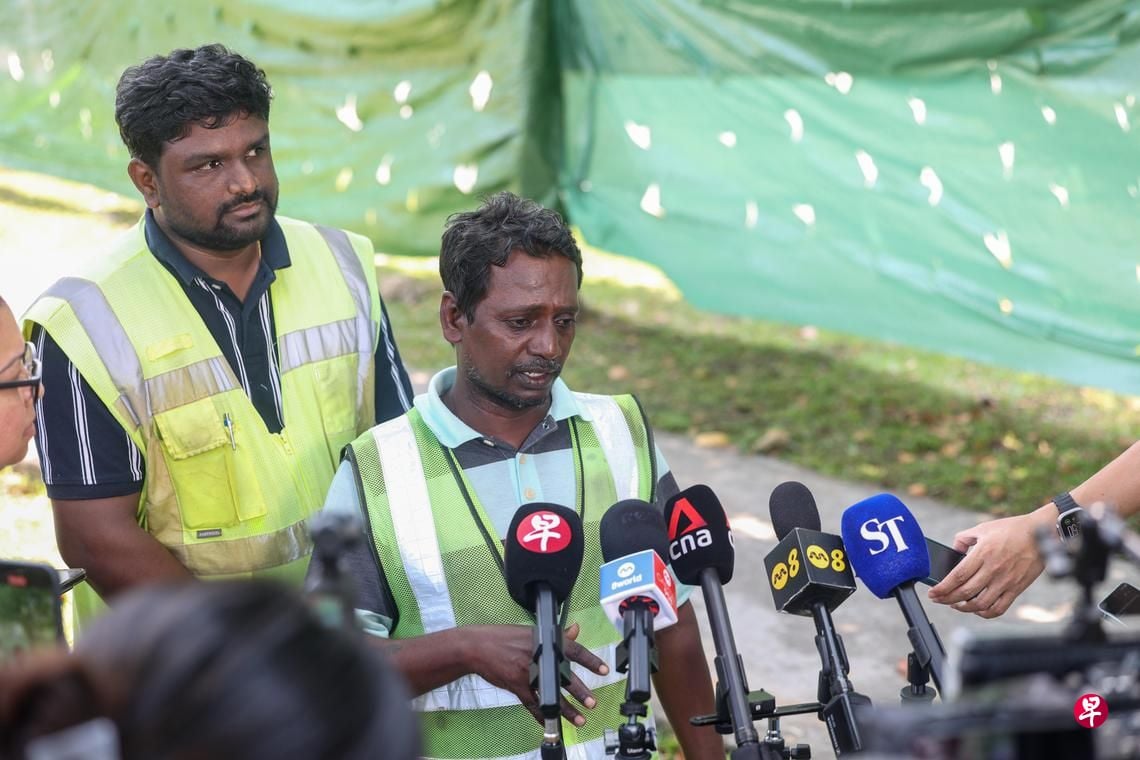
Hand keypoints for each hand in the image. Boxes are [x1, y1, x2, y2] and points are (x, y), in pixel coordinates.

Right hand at [468, 622, 608, 725]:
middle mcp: (538, 657)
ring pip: (551, 695)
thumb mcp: (531, 631)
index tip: (604, 670)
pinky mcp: (517, 686)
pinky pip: (532, 704)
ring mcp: (527, 674)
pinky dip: (542, 715)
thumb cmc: (503, 637)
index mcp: (544, 641)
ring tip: (580, 719)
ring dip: (566, 709)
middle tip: (592, 702)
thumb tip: (575, 630)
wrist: (477, 646)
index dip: (591, 661)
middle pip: (565, 677)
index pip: (574, 650)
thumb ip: (556, 634)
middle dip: (580, 691)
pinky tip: (551, 723)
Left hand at [927, 509, 1049, 617]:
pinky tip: (976, 609)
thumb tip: (953, 550)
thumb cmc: (1012, 529)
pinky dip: (985, 613)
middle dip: (947, 599)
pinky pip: (999, 608)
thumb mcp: (983, 528)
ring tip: (954, 604)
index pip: (958, 576)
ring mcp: (1006, 581)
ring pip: (980, 604)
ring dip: (963, 608)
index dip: (943, 587)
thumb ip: (964, 538)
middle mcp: (993, 570)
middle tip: (938, 599)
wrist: (1042, 534)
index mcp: (983, 553)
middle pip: (965, 592)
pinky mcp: (1017, 589)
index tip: (932, 592)